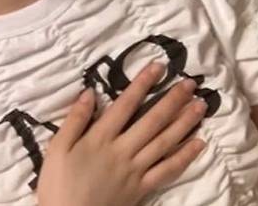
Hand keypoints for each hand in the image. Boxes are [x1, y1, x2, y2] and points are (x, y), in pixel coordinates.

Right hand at [36, 62, 206, 205]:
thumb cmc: (58, 185)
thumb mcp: (56, 149)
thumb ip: (74, 120)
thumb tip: (89, 92)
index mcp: (100, 138)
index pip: (126, 105)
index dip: (143, 84)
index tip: (159, 67)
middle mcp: (122, 150)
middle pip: (152, 120)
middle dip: (172, 100)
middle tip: (191, 84)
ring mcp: (135, 171)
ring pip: (165, 142)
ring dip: (185, 123)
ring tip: (200, 106)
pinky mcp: (142, 189)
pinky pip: (167, 171)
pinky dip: (185, 157)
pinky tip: (199, 144)